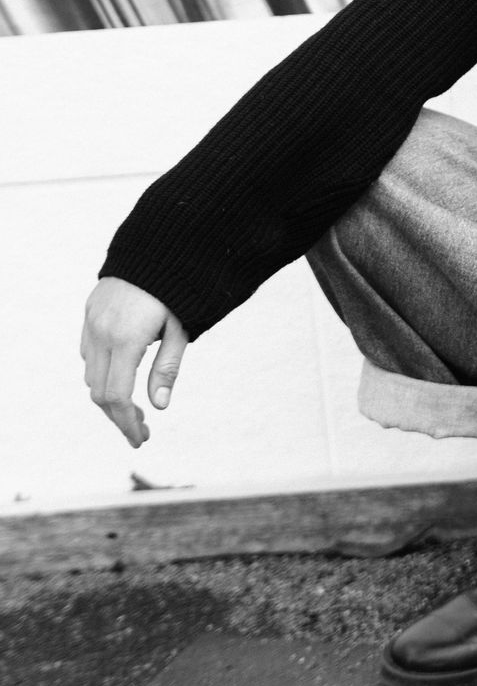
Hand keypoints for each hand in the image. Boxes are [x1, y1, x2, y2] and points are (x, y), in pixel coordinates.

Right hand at [80, 277, 188, 448]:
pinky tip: (121, 375)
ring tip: (134, 406)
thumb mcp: (180, 330)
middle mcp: (101, 332)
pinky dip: (100, 371)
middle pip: (100, 392)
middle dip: (118, 416)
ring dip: (108, 395)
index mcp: (125, 339)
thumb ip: (167, 368)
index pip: (117, 397)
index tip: (141, 439)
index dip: (127, 423)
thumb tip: (159, 406)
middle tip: (141, 429)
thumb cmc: (178, 289)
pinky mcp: (89, 312)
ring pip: (91, 373)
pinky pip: (87, 351)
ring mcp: (91, 321)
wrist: (159, 246)